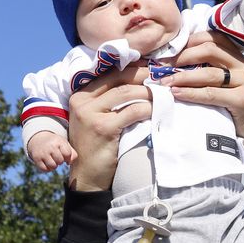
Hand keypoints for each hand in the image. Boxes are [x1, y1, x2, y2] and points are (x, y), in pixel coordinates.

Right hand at [26, 132, 77, 172]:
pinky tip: (47, 163)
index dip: (68, 157)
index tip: (65, 155)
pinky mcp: (36, 158)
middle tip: (57, 157)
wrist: (38, 139)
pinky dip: (47, 169)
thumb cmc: (56, 144)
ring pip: (53, 166)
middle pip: (60, 161)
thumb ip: (72, 153)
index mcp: (59, 141)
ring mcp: (42, 152)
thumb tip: (69, 163)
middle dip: (60, 161)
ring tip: (53, 160)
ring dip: (54, 166)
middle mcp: (50, 146)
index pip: (67, 154)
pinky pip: (44, 169)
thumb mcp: (65, 144)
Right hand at [66, 62, 152, 190]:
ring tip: (163, 94)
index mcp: (80, 94)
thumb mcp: (98, 117)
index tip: (152, 67)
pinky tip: (157, 111)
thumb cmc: (97, 145)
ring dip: (148, 92)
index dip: (133, 68)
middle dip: (144, 74)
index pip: (110, 73)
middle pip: (119, 78)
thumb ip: (110, 100)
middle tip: (163, 76)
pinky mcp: (103, 128)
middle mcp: (82, 100)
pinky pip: (132, 112)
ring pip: (127, 92)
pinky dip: (148, 109)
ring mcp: (90, 113)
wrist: (88, 175)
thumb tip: (140, 79)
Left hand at [163, 32, 243, 153]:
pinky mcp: (243, 100)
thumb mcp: (225, 86)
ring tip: (166, 81)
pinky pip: (211, 93)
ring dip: (183, 76)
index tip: (170, 51)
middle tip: (164, 66)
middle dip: (183, 56)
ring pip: (209, 72)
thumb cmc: (236, 111)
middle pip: (210, 49)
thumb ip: (211, 72)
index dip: (190, 41)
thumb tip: (177, 64)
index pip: (213, 38)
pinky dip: (191, 93)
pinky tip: (177, 93)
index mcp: (239, 59)